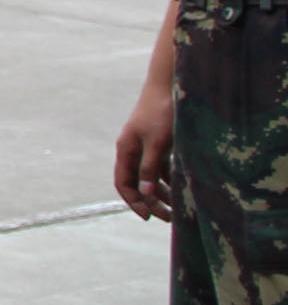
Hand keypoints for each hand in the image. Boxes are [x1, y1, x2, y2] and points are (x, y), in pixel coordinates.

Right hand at [116, 85, 177, 221]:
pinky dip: (168, 178)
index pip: (124, 183)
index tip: (148, 217)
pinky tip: (181, 187)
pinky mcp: (158, 141)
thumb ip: (150, 167)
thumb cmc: (162, 112)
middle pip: (137, 182)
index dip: (134, 202)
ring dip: (160, 192)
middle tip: (168, 218)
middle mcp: (132, 150)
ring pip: (149, 176)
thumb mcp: (157, 142)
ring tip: (177, 207)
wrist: (169, 85)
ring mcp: (145, 145)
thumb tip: (145, 192)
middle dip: (150, 202)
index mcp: (126, 150)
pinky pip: (160, 166)